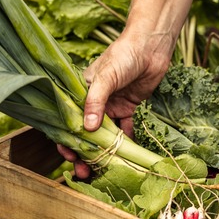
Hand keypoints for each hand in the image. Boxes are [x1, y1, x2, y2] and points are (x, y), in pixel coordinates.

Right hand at [58, 29, 174, 177]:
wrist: (151, 47)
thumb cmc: (123, 55)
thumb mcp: (106, 76)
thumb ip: (95, 101)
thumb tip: (87, 129)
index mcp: (80, 92)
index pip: (68, 120)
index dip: (67, 140)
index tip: (70, 157)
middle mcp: (94, 102)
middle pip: (85, 133)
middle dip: (84, 153)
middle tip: (85, 172)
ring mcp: (111, 106)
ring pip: (105, 135)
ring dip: (104, 152)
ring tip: (103, 171)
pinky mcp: (129, 108)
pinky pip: (125, 130)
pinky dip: (126, 142)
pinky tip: (127, 156)